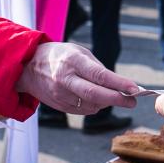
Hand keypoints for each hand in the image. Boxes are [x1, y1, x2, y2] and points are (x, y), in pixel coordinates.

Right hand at [15, 42, 139, 115]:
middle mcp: (65, 79)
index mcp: (72, 61)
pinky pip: (84, 110)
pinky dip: (95, 106)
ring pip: (92, 105)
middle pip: (95, 95)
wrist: (28, 67)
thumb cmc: (60, 56)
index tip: (135, 89)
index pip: (99, 75)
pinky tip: (95, 98)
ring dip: (106, 103)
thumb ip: (97, 68)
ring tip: (111, 94)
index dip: (119, 84)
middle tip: (133, 101)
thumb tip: (119, 85)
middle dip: (118, 100)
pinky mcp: (60, 106)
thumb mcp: (79, 52)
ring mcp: (61, 95)